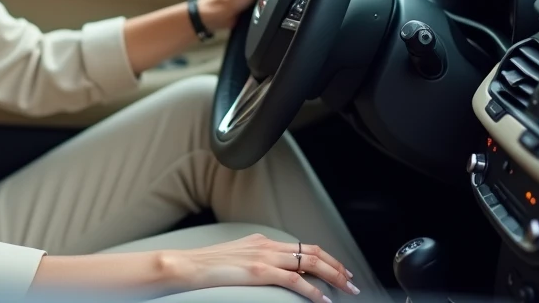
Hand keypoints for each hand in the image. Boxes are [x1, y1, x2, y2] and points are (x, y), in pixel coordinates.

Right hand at [165, 233, 359, 302]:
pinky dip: (312, 290)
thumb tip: (268, 274)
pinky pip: (294, 280)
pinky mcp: (259, 271)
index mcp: (261, 241)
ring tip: (346, 289)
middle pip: (311, 252)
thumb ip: (254, 262)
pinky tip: (322, 300)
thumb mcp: (235, 259)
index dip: (325, 257)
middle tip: (351, 282)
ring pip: (309, 262)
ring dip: (333, 276)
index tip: (338, 269)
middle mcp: (266, 245)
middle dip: (336, 267)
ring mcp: (263, 257)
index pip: (301, 246)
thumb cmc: (205, 266)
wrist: (187, 265)